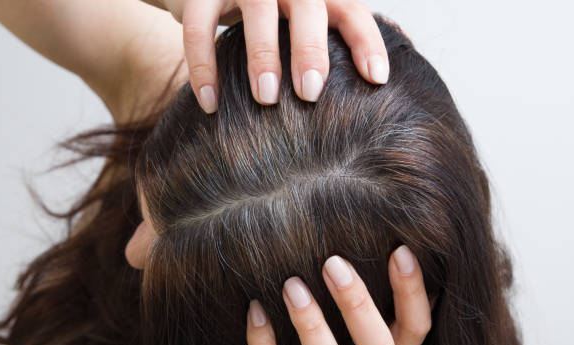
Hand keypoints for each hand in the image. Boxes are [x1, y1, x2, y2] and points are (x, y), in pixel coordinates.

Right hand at [148, 0, 389, 112]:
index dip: (366, 43)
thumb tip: (369, 86)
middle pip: (307, 7)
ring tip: (265, 99)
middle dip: (310, 50)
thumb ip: (325, 43)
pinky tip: (210, 102)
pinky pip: (200, 26)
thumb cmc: (264, 17)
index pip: (351, 11)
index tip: (376, 79)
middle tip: (310, 93)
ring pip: (257, 11)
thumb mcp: (297, 23)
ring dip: (262, 55)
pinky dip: (204, 66)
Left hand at [246, 245, 432, 344]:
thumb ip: (383, 305)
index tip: (399, 250)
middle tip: (333, 262)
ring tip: (292, 285)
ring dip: (311, 324)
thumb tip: (404, 251)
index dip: (411, 292)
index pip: (415, 329)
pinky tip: (256, 311)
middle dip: (357, 303)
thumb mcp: (371, 338)